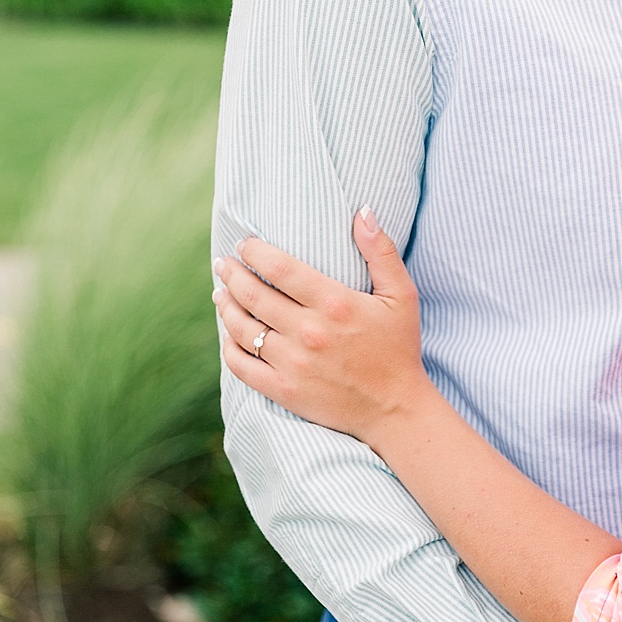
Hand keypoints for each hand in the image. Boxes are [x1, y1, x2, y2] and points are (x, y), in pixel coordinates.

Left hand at [213, 209, 432, 442]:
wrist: (396, 410)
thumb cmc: (398, 349)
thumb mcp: (402, 296)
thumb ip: (381, 251)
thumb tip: (363, 211)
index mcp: (334, 304)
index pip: (279, 268)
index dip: (254, 252)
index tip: (244, 245)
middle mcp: (309, 332)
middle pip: (253, 295)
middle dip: (231, 275)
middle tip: (222, 264)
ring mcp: (293, 363)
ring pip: (242, 329)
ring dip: (225, 307)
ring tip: (219, 294)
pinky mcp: (284, 390)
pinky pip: (242, 366)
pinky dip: (229, 348)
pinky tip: (228, 335)